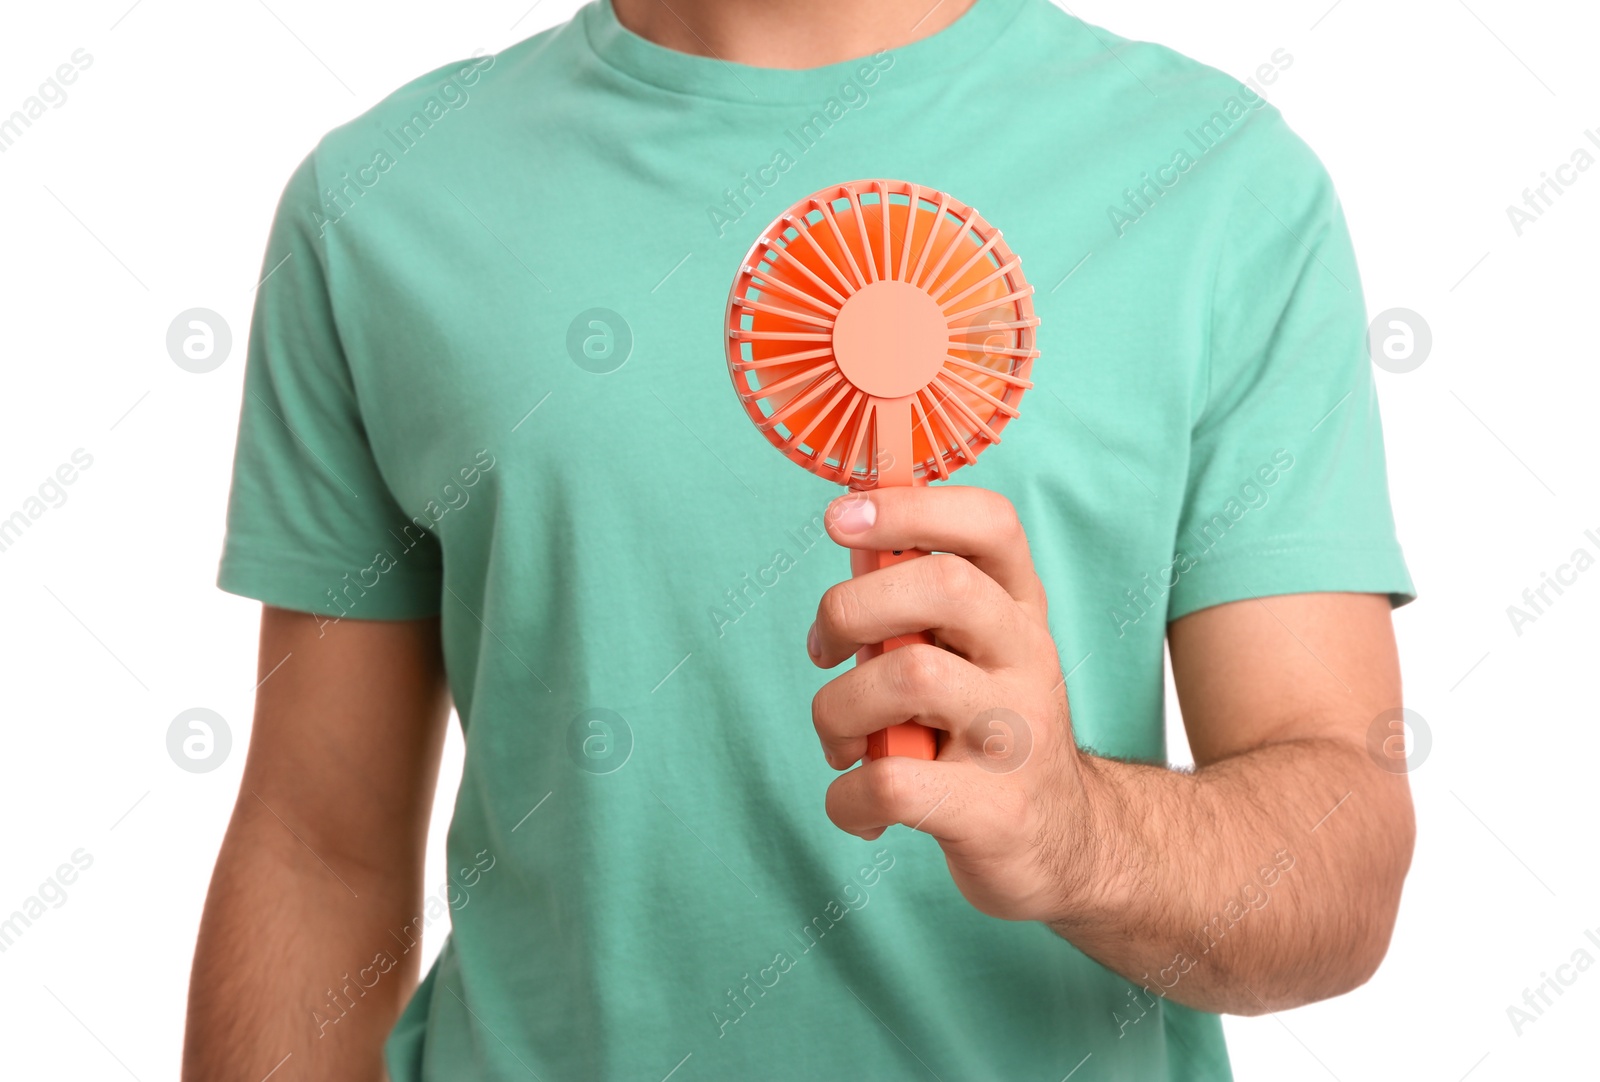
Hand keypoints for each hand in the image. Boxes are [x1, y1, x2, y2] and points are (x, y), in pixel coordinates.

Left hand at [808, 486, 1100, 922]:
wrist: (1064, 844)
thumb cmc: (986, 732)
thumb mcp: (971, 654)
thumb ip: (918, 603)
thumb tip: (853, 539)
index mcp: (1020, 611)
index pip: (991, 525)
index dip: (912, 507)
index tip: (842, 517)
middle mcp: (1029, 659)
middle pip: (943, 588)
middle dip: (852, 609)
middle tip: (825, 650)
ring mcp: (1017, 734)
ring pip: (906, 679)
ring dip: (837, 711)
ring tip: (841, 742)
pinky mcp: (994, 809)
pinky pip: (890, 783)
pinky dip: (847, 797)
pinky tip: (861, 806)